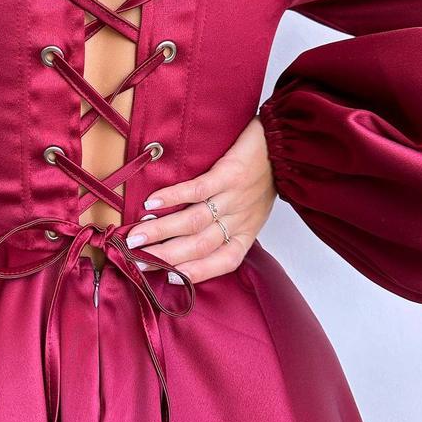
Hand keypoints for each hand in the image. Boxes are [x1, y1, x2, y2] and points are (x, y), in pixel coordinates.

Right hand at [125, 115, 276, 283]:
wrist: (285, 142)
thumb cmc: (264, 176)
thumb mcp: (253, 210)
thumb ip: (228, 226)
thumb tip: (188, 238)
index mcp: (247, 233)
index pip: (222, 262)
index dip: (194, 273)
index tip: (167, 278)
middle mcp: (240, 219)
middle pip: (199, 245)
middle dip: (165, 256)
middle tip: (136, 259)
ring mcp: (234, 197)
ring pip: (194, 221)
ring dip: (161, 231)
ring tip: (136, 236)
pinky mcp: (229, 173)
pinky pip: (198, 190)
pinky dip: (173, 197)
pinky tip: (152, 202)